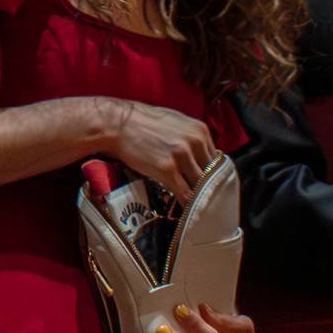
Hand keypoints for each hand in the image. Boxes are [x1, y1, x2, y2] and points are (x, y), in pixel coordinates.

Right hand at [102, 100, 216, 198]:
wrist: (116, 123)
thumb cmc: (141, 121)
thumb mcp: (174, 122)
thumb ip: (191, 138)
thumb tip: (199, 155)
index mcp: (200, 130)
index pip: (216, 160)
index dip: (212, 175)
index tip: (208, 185)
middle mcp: (195, 142)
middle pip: (211, 174)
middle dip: (207, 188)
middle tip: (205, 200)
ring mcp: (181, 156)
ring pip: (200, 186)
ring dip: (198, 199)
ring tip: (197, 208)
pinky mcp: (166, 170)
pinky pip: (185, 194)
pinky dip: (187, 205)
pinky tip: (186, 211)